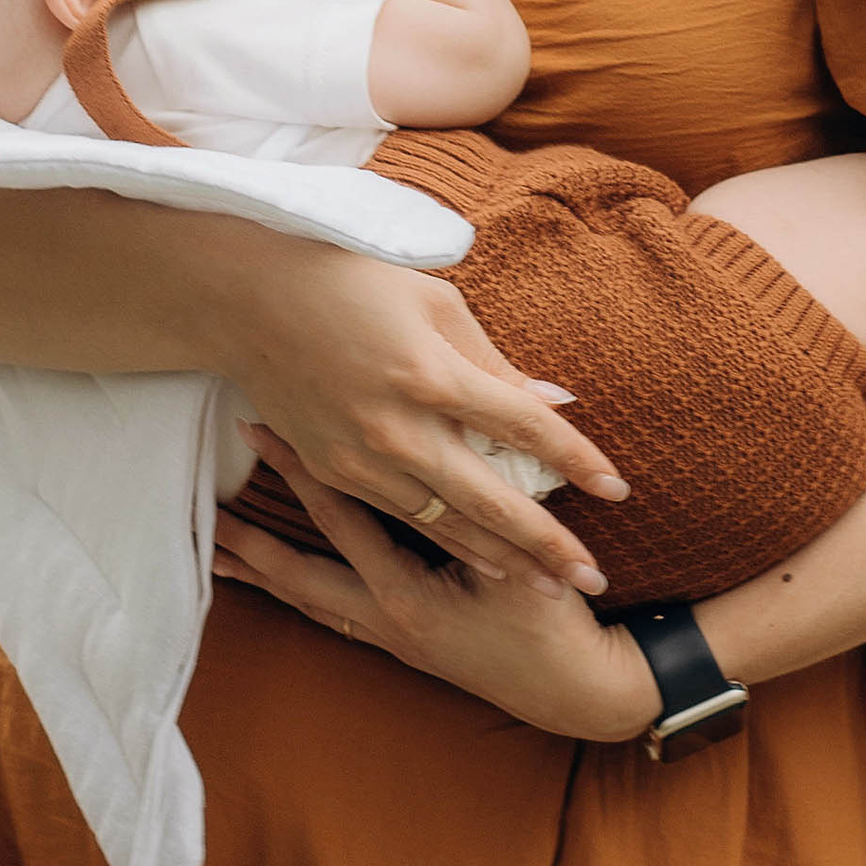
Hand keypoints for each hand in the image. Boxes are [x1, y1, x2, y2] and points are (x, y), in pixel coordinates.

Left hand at [216, 434, 657, 741]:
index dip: (302, 470)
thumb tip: (493, 419)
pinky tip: (268, 582)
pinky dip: (292, 592)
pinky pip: (327, 613)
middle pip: (297, 576)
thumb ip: (501, 492)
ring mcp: (387, 636)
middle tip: (205, 505)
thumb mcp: (530, 555)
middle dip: (248, 540)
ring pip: (306, 601)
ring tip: (211, 547)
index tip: (263, 429)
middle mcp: (385, 619)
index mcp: (410, 594)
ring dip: (259, 572)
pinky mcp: (396, 643)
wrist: (574, 690)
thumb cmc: (556, 619)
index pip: (342, 519)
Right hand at [233, 240, 625, 593]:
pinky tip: (477, 558)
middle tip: (593, 580)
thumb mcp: (436, 303)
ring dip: (497, 557)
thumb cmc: (352, 279)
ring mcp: (357, 455)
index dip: (575, 458)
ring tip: (544, 586)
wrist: (247, 296)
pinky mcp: (329, 468)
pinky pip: (396, 516)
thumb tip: (553, 401)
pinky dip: (442, 540)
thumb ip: (494, 362)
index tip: (619, 489)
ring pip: (442, 523)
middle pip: (489, 498)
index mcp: (429, 372)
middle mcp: (395, 426)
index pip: (522, 424)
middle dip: (546, 544)